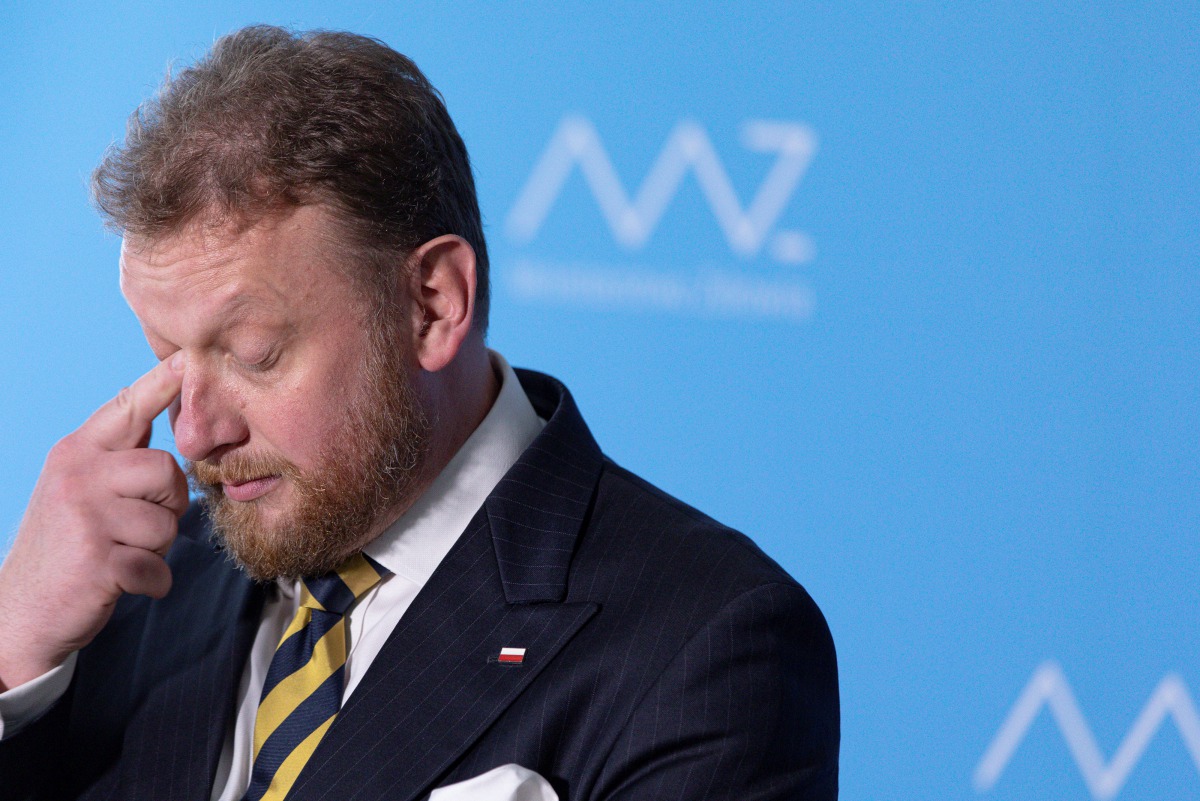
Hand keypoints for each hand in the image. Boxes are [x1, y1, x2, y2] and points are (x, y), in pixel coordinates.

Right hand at [0, 354, 187, 690]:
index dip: (160, 384)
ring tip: (118, 554)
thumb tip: (164, 412)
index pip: (126, 408)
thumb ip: (118, 455)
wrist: (22, 612)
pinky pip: (158, 567)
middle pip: (168, 470)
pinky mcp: (98, 560)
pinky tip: (119, 582)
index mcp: (77, 452)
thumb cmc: (66, 545)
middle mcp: (78, 475)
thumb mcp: (79, 487)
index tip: (188, 359)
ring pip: (168, 523)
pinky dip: (149, 582)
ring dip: (155, 549)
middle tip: (132, 527)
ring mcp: (86, 516)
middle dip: (166, 504)